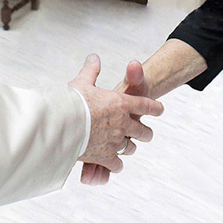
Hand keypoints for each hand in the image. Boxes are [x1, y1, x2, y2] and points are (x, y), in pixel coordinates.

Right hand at [68, 55, 162, 184]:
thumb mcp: (83, 81)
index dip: (154, 108)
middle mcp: (122, 123)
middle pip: (143, 132)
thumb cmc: (73, 102)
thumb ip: (91, 70)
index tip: (160, 110)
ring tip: (127, 147)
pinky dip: (115, 165)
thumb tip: (94, 58)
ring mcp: (115, 141)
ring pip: (131, 148)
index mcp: (121, 104)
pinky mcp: (105, 157)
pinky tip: (114, 165)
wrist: (63, 125)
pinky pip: (117, 164)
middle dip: (145, 133)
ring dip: (129, 147)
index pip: (145, 105)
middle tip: (145, 134)